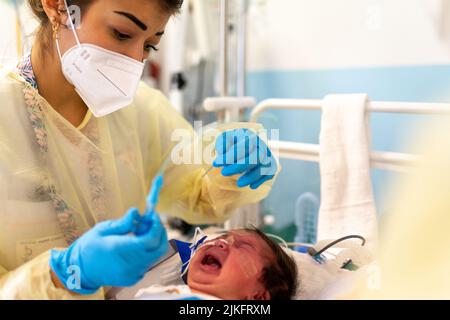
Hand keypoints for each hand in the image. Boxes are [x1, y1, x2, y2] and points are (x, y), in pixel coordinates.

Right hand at [49, 208, 167, 293]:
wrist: (79, 271)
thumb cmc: (89, 247)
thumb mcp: (102, 229)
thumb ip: (123, 223)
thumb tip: (137, 212)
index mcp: (120, 249)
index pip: (150, 239)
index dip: (156, 226)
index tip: (153, 215)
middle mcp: (129, 264)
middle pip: (159, 248)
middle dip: (159, 232)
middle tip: (151, 222)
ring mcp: (132, 274)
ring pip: (155, 256)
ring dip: (153, 242)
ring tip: (138, 233)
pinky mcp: (133, 279)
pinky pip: (148, 263)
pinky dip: (147, 252)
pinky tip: (134, 246)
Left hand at [213, 128, 277, 188]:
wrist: (243, 148)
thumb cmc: (231, 144)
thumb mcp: (224, 140)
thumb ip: (222, 143)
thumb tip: (221, 151)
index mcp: (250, 136)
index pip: (242, 146)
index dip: (230, 156)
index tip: (216, 163)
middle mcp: (261, 145)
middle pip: (254, 157)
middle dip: (238, 167)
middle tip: (223, 172)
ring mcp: (268, 155)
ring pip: (262, 167)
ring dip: (250, 177)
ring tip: (238, 184)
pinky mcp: (271, 165)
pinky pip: (269, 174)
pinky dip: (260, 181)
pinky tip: (251, 186)